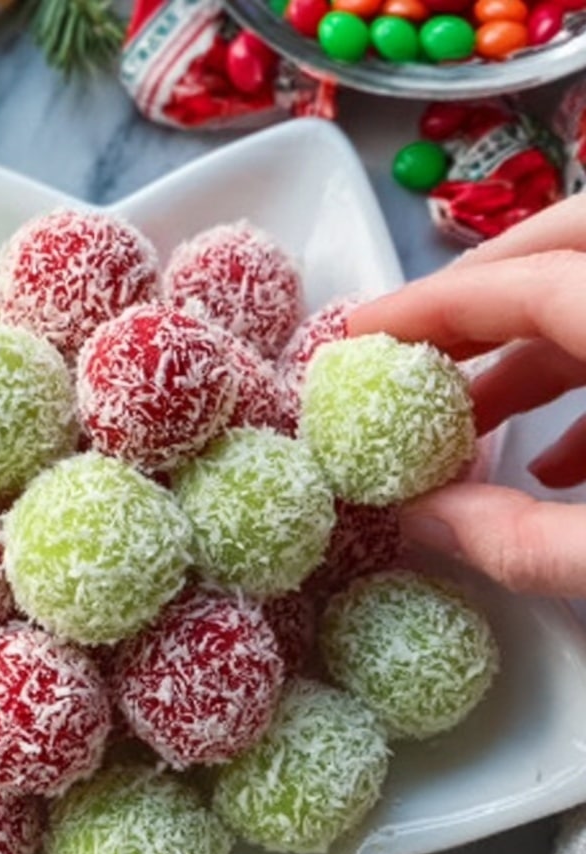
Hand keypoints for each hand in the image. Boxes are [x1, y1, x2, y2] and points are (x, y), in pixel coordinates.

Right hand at [347, 193, 585, 597]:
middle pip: (570, 240)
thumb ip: (524, 543)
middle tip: (413, 346)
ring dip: (533, 343)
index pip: (527, 285)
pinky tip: (557, 462)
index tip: (360, 334)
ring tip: (470, 422)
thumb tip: (425, 521)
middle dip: (482, 288)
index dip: (431, 307)